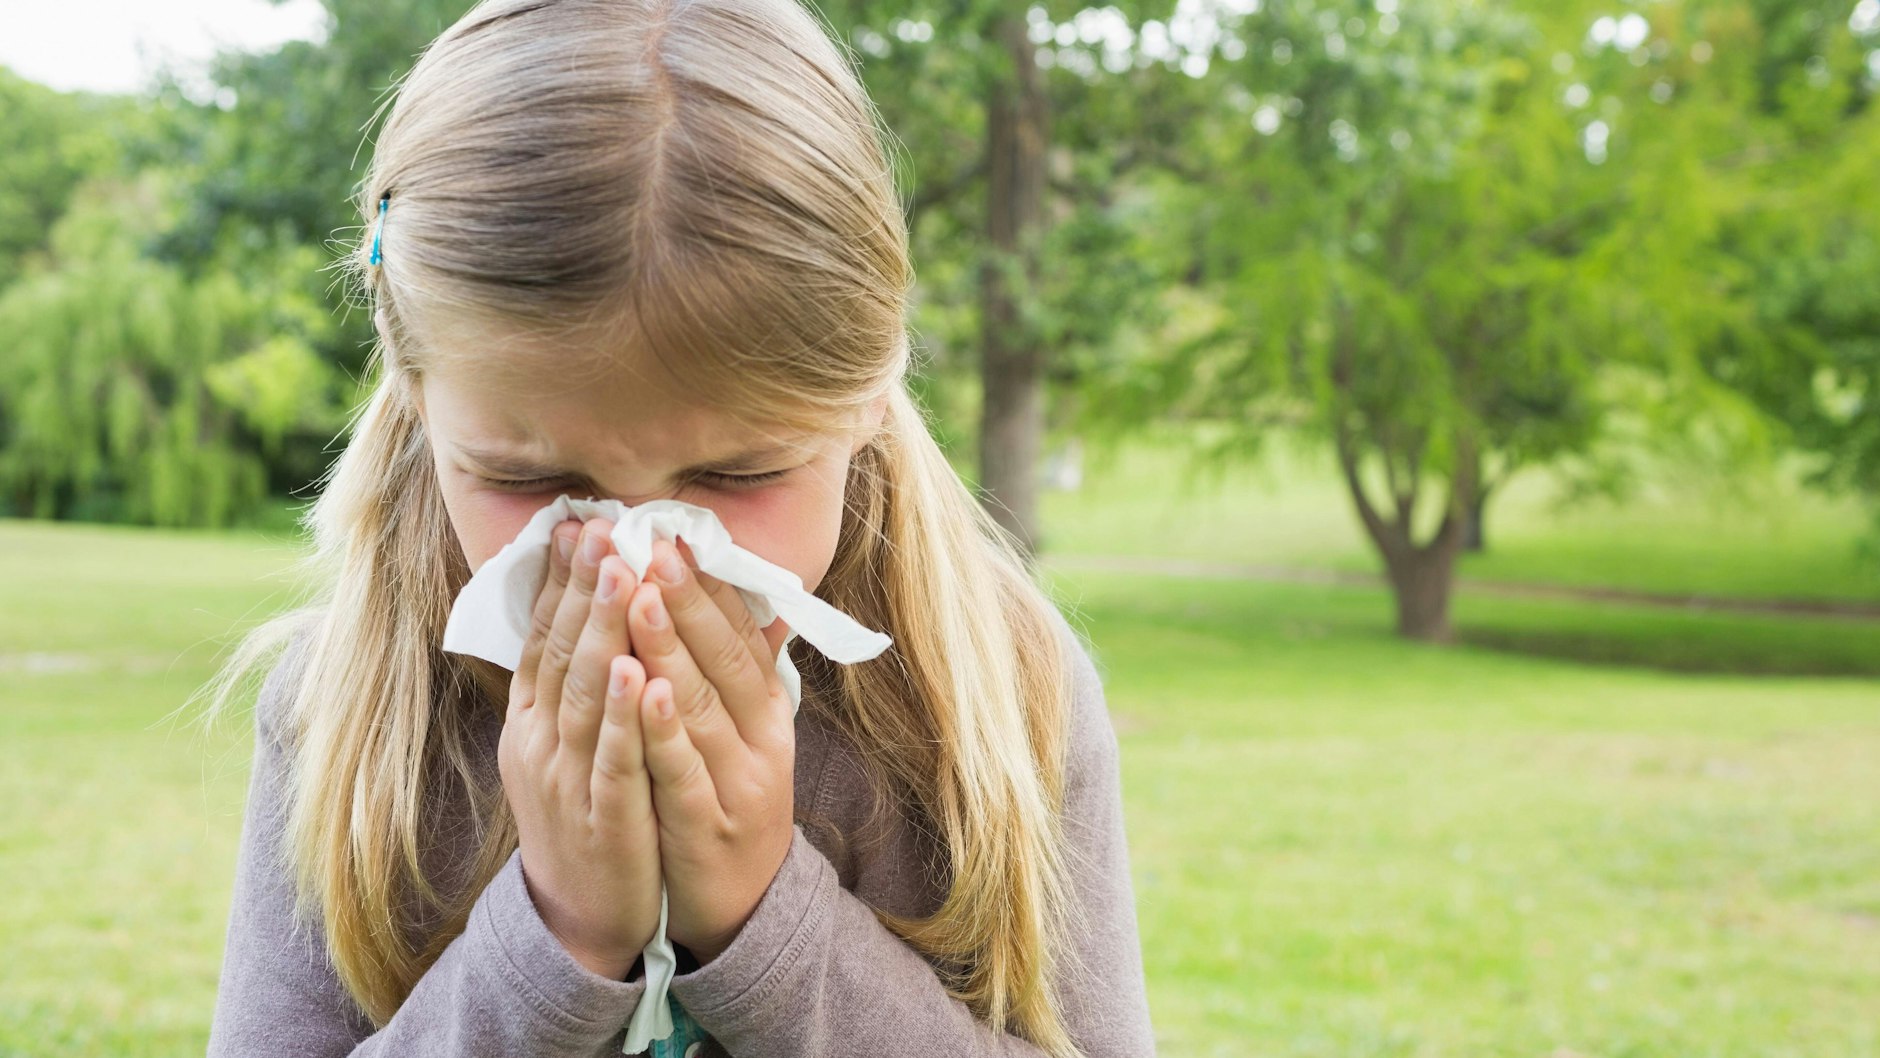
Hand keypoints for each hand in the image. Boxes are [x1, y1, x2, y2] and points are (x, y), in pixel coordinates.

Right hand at [497, 515, 663, 979]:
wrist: (582, 919)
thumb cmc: (588, 813)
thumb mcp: (572, 742)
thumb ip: (585, 679)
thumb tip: (607, 608)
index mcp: (531, 720)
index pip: (542, 637)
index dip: (559, 580)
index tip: (577, 523)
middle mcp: (540, 742)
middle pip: (560, 652)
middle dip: (581, 587)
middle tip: (600, 527)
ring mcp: (567, 780)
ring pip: (583, 696)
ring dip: (601, 632)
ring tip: (620, 575)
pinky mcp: (603, 818)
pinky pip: (613, 760)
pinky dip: (623, 715)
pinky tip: (636, 673)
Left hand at [627, 537, 794, 963]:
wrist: (741, 909)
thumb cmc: (730, 804)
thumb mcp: (749, 736)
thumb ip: (747, 673)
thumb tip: (761, 604)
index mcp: (766, 712)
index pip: (741, 635)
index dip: (710, 585)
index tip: (675, 535)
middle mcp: (760, 740)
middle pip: (723, 659)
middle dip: (686, 598)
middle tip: (651, 543)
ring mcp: (736, 784)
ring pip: (702, 706)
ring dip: (670, 647)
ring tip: (639, 594)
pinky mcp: (705, 826)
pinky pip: (683, 771)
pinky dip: (666, 729)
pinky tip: (645, 688)